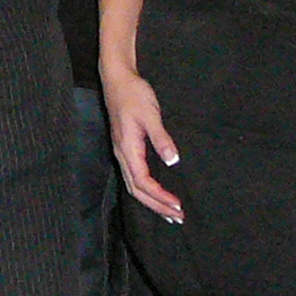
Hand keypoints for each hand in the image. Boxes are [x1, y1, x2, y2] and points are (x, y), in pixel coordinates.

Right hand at [102, 65, 183, 222]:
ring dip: (151, 201)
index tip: (178, 206)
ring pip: (133, 185)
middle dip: (156, 205)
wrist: (117, 78)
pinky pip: (133, 176)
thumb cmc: (133, 94)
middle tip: (177, 217)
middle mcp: (121, 154)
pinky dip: (146, 190)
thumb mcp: (150, 114)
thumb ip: (161, 139)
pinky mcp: (124, 148)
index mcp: (127, 148)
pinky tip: (155, 192)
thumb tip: (173, 161)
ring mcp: (121, 152)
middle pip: (136, 190)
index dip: (160, 197)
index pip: (143, 182)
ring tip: (168, 212)